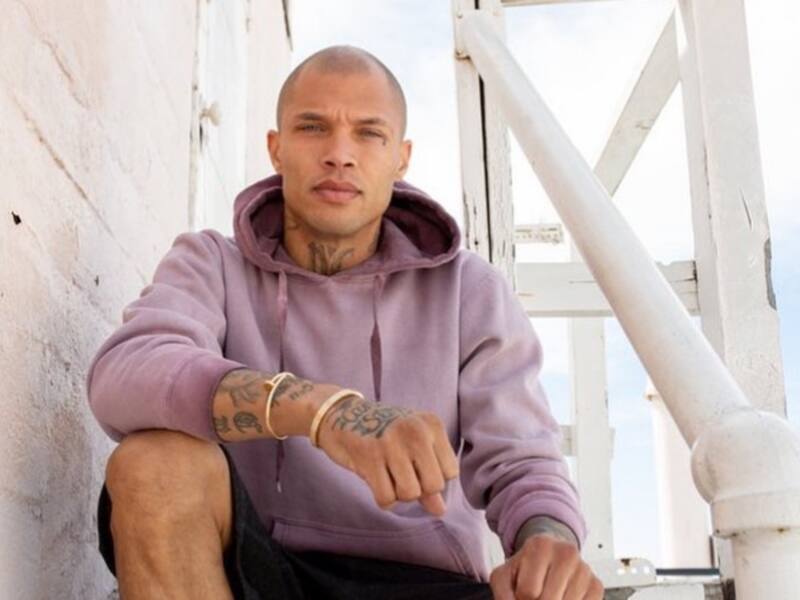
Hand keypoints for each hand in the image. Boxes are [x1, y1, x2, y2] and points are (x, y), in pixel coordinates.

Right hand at [316, 394, 459, 515]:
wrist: (341, 414)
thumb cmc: (384, 433)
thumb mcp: (413, 446)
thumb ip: (429, 476)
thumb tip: (440, 511)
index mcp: (431, 424)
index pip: (450, 472)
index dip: (434, 478)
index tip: (417, 467)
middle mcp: (415, 430)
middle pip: (433, 485)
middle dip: (419, 490)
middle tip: (402, 475)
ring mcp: (392, 443)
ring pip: (410, 494)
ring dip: (399, 494)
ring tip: (389, 476)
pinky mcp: (368, 457)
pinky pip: (386, 498)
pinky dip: (383, 498)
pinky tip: (376, 481)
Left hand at [490, 534, 603, 598]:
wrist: (549, 555)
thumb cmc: (525, 569)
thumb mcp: (504, 576)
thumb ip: (502, 594)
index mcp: (541, 546)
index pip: (529, 593)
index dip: (521, 598)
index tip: (521, 590)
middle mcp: (567, 553)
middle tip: (536, 594)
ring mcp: (584, 568)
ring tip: (548, 594)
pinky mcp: (596, 585)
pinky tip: (562, 597)